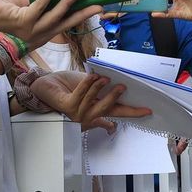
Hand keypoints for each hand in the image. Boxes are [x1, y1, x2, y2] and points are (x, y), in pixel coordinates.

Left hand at [0, 0, 101, 45]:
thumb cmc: (0, 4)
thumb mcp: (26, 1)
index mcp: (39, 33)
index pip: (63, 26)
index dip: (79, 18)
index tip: (95, 10)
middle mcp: (36, 36)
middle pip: (65, 25)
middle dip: (83, 15)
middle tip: (100, 7)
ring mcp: (29, 31)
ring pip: (55, 17)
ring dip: (69, 3)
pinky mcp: (22, 22)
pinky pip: (40, 6)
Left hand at [30, 71, 150, 133]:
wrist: (44, 85)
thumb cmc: (65, 87)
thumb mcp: (87, 89)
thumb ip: (101, 93)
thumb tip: (119, 91)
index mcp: (95, 112)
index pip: (117, 113)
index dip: (132, 112)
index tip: (147, 110)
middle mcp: (86, 116)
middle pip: (107, 109)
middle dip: (115, 98)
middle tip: (123, 87)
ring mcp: (75, 113)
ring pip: (93, 102)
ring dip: (100, 88)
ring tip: (107, 78)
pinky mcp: (66, 106)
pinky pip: (79, 95)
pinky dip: (87, 85)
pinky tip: (93, 76)